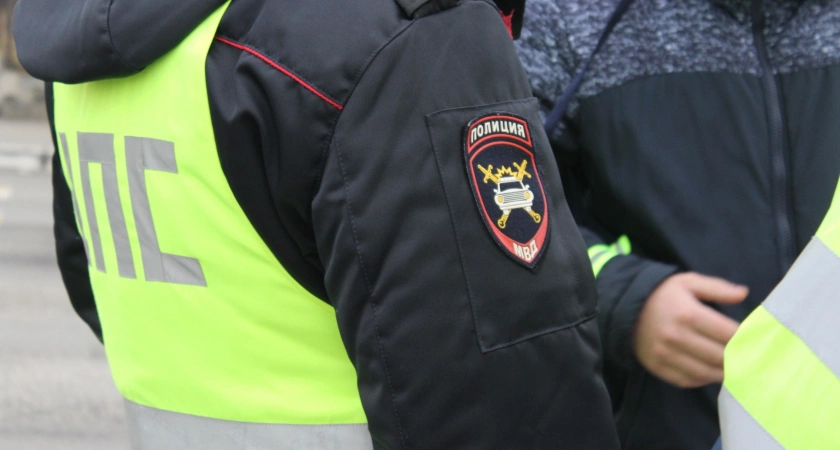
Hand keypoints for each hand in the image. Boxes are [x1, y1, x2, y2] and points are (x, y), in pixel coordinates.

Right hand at [633, 272, 747, 387]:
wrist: (625, 307)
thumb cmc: (663, 294)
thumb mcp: (688, 282)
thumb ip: (717, 287)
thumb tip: (744, 293)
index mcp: (688, 313)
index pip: (728, 334)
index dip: (746, 339)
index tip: (755, 340)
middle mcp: (676, 336)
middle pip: (720, 357)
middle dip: (738, 358)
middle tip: (748, 357)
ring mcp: (665, 354)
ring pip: (706, 373)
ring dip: (723, 372)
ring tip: (732, 366)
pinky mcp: (657, 366)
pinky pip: (687, 380)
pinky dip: (702, 379)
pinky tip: (710, 371)